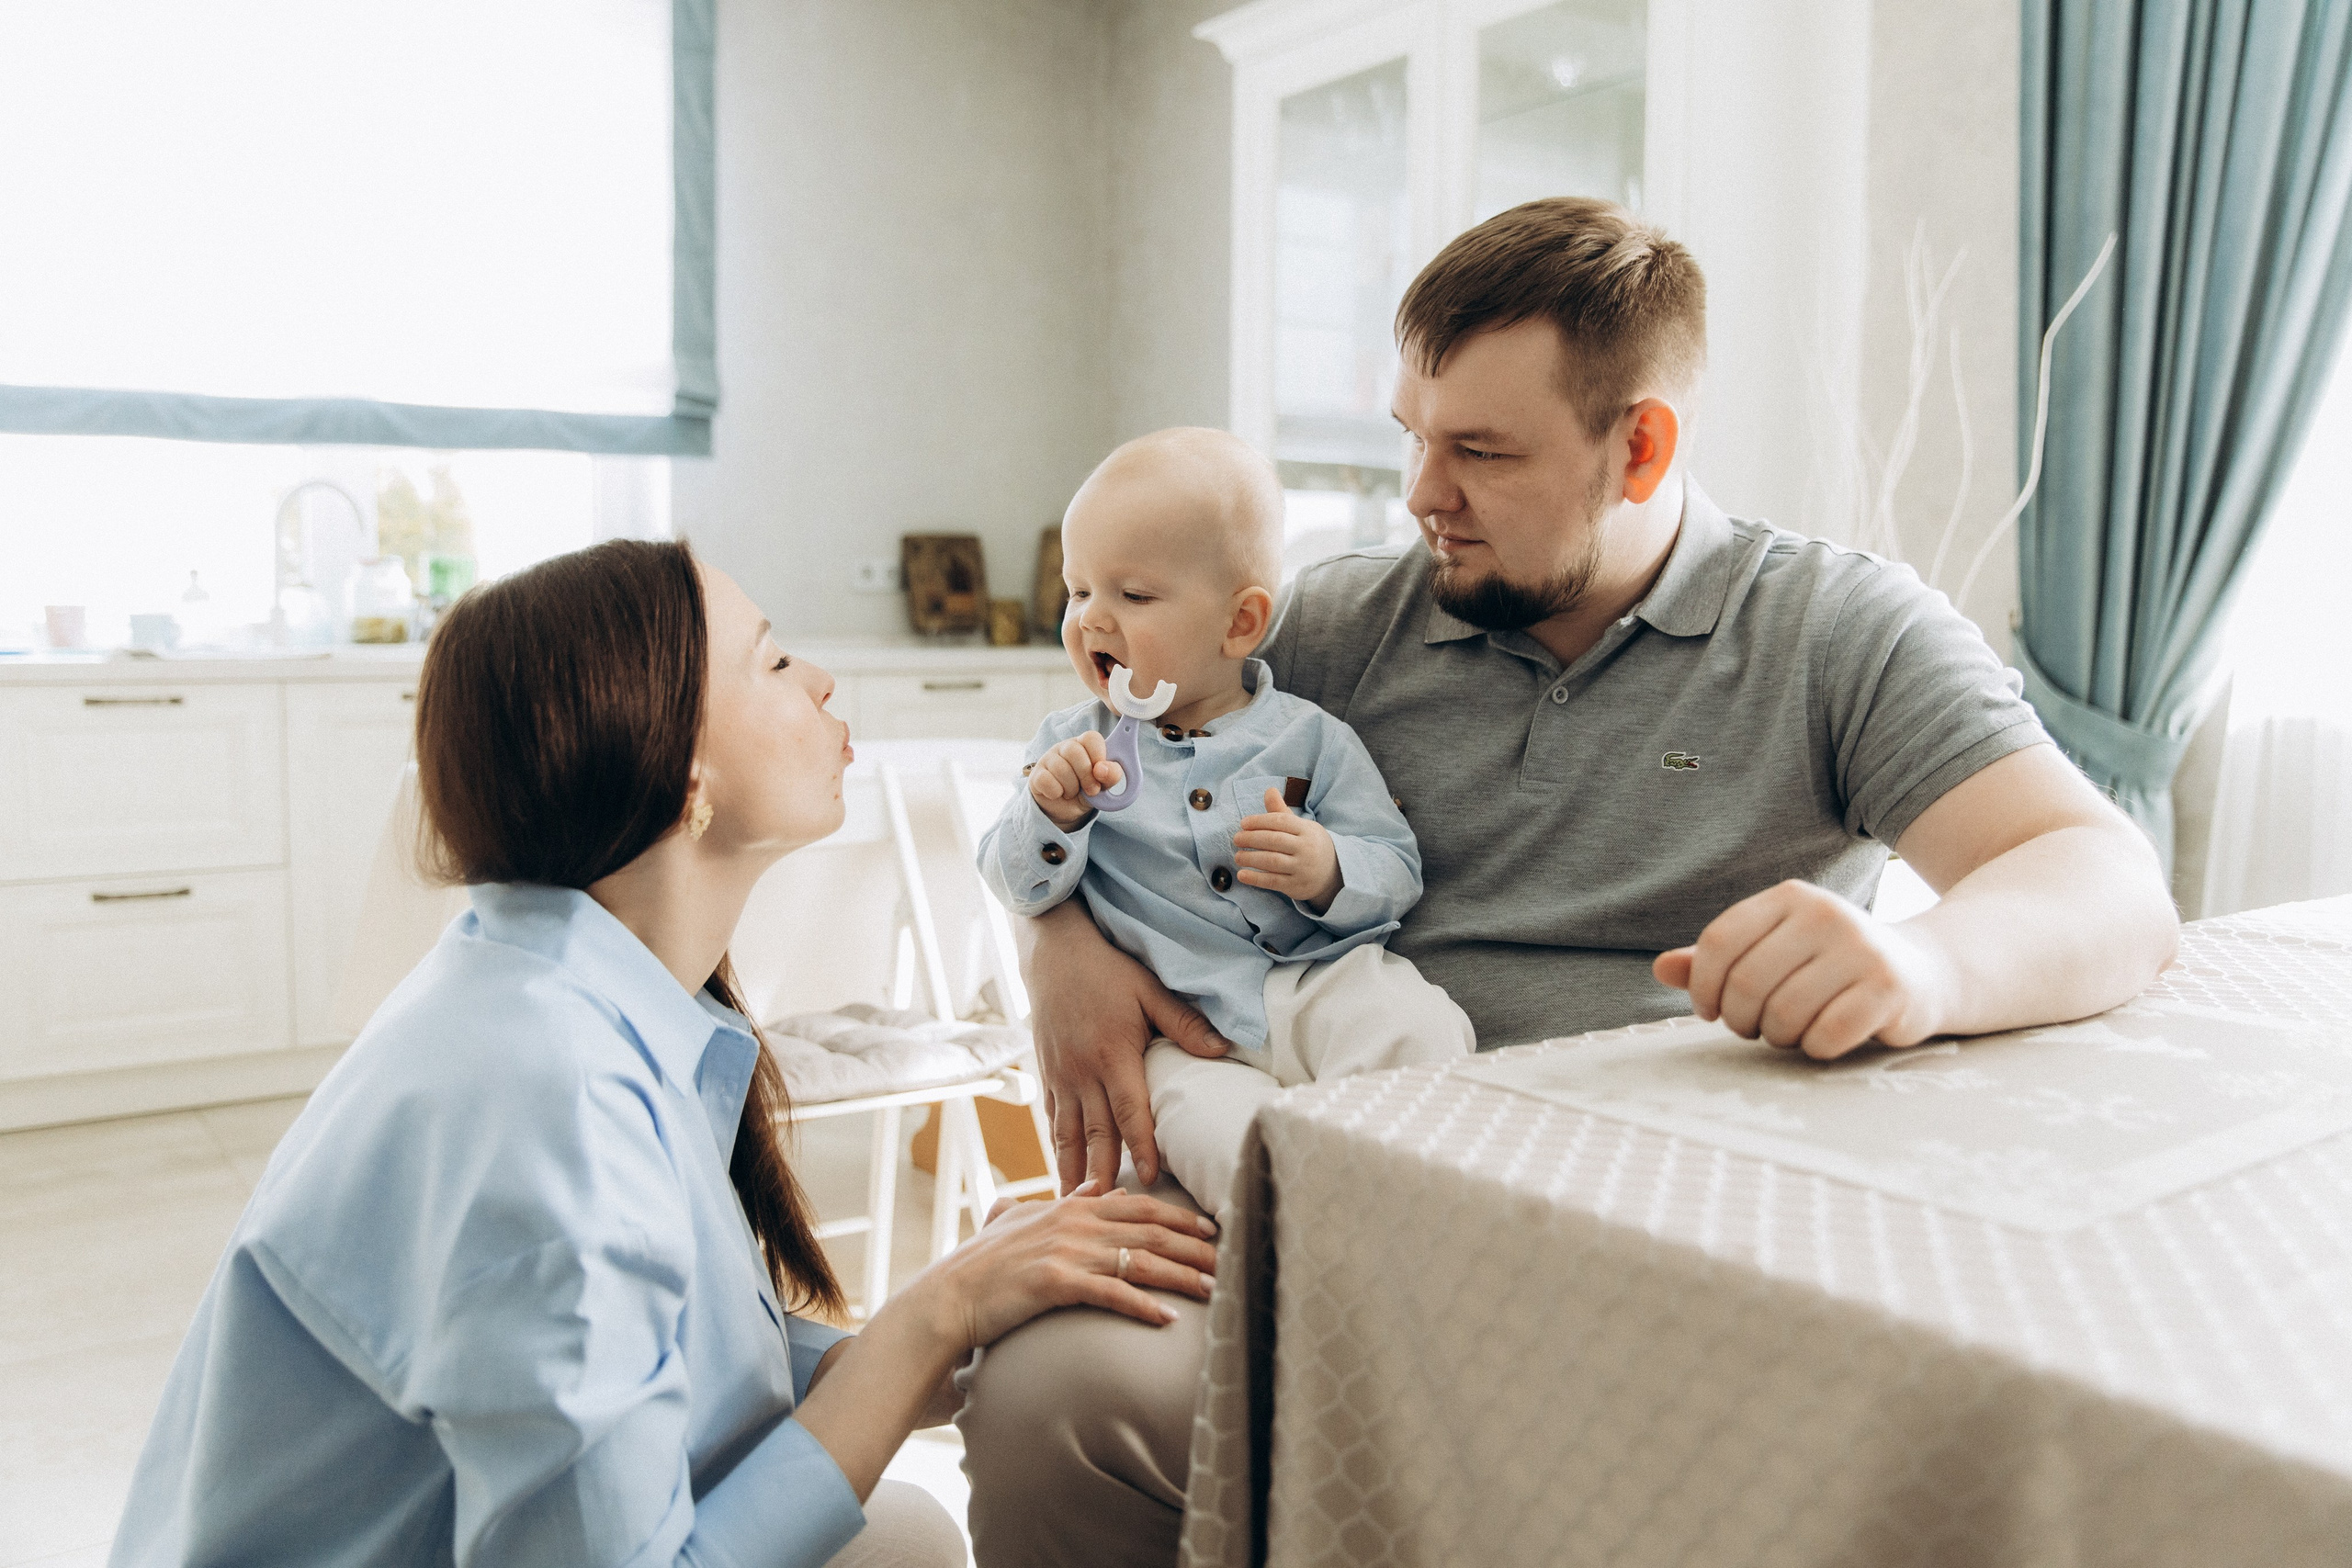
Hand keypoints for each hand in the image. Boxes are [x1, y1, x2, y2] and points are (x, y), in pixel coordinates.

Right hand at [793, 1178, 1217, 1499]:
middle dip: (1194, 1244)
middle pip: (1149, 1230)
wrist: (949, 1296)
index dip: (1179, 1214)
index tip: (1211, 1226)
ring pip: (1139, 1260)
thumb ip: (1060, 1202)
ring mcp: (1066, 1251)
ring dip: (1182, 1275)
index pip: (1138, 1204)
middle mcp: (1073, 1222)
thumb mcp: (1022, 1220)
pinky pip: (1111, 1293)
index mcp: (1070, 1206)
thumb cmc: (984, 1264)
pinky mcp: (1056, 1282)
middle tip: (1231, 1255)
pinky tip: (1169, 1319)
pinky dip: (1143, 1305)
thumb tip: (1092, 1188)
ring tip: (1215, 1288)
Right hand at [1026, 902, 1229, 1190]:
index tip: (1153, 1180)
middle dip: (1105, 1176)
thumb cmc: (1107, 968)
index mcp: (1113, 1055)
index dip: (1142, 1149)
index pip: (1130, 1113)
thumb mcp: (1149, 988)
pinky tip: (1062, 1169)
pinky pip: (1051, 1118)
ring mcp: (1060, 1074)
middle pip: (1096, 1135)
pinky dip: (1057, 1147)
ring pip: (1068, 1134)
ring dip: (1075, 1171)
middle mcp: (1082, 1072)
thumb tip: (1223, 1048)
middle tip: (1113, 1215)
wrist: (1053, 950)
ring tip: (1079, 1207)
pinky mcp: (1046, 1072)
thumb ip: (1183, 1023)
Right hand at [1030, 732, 1121, 828]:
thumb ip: (1112, 775)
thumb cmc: (1087, 791)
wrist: (1067, 811)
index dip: (1098, 755)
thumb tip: (1103, 769)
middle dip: (1086, 775)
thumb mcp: (1105, 785)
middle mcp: (1065, 748)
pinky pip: (1046, 780)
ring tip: (1072, 793)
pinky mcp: (1036, 775)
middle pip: (1074, 751)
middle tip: (1091, 790)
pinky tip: (1058, 794)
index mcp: (1084, 745)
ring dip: (1071, 787)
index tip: (1100, 773)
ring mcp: (1048, 759)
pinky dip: (1056, 792)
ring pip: (1060, 767)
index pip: (1091, 737)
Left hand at [1234, 787, 1341, 912]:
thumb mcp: (1302, 827)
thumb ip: (1282, 811)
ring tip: (1238, 856)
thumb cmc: (1310, 845)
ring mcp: (1302, 868)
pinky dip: (1255, 878)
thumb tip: (1269, 790)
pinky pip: (1273, 881)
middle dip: (1252, 839)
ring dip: (1251, 858)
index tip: (1243, 824)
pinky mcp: (1296, 886)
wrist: (1334, 873)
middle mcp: (1306, 848)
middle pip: (1274, 841)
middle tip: (1236, 839)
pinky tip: (1242, 875)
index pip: (1280, 822)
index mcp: (1307, 830)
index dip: (1259, 821)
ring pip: (1272, 861)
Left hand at [1652, 879, 1955, 1058]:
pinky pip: (1825, 1036)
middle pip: (1746, 983)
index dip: (1702, 986)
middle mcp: (1826, 914)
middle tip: (1756, 1028)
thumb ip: (1718, 960)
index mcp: (1789, 897)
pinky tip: (1827, 1038)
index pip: (1719, 942)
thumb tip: (1659, 969)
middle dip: (1741, 1019)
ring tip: (1792, 1031)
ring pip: (1783, 1014)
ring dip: (1779, 1037)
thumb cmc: (1830, 966)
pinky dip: (1816, 1048)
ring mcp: (1861, 949)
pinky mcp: (1889, 988)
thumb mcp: (1775, 950)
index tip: (1709, 1011)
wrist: (1925, 971)